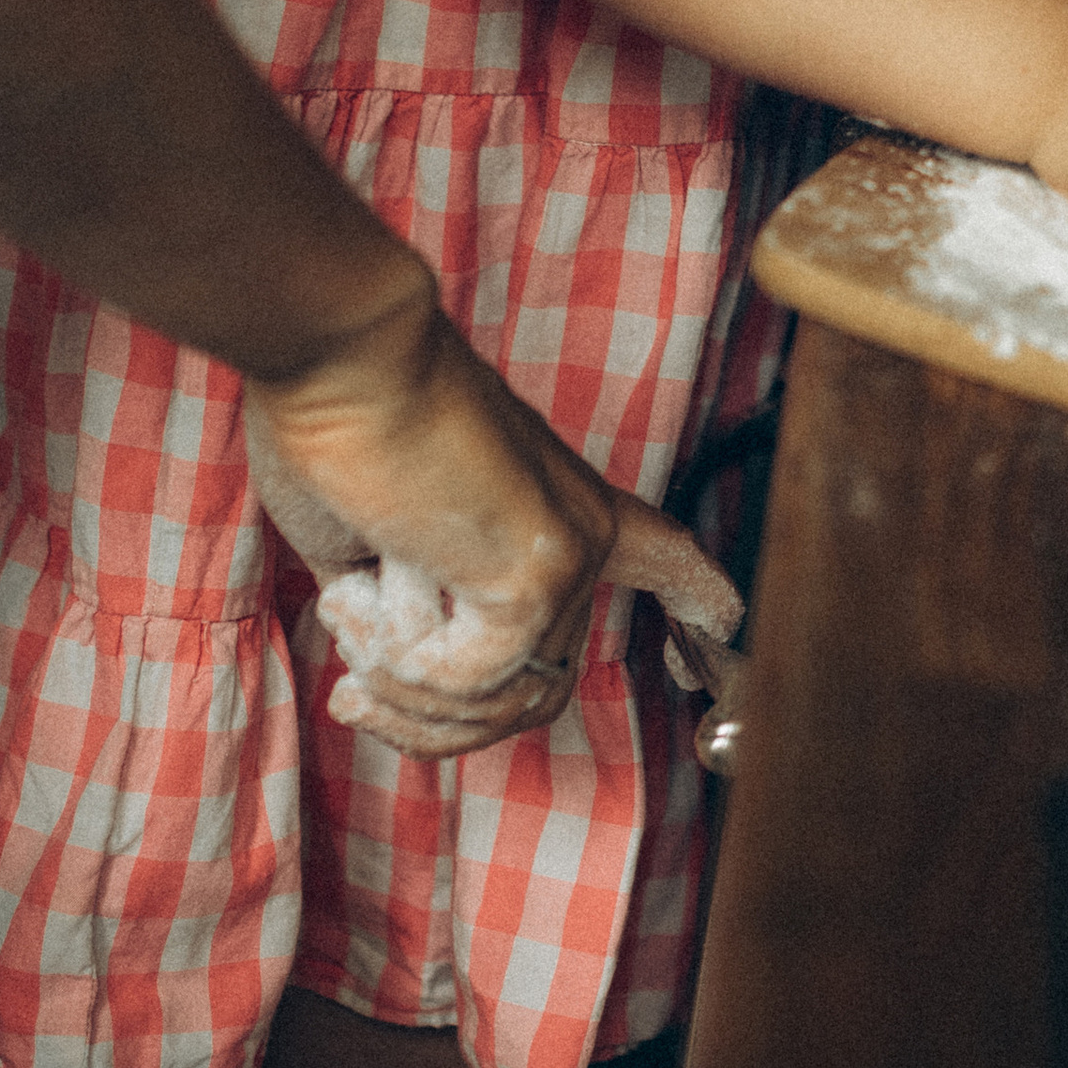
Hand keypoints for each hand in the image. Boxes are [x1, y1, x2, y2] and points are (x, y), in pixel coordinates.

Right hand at [242, 284, 742, 757]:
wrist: (340, 354)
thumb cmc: (339, 430)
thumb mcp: (379, 541)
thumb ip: (418, 604)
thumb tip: (404, 681)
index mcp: (557, 505)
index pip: (662, 555)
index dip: (696, 593)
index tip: (729, 620)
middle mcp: (584, 530)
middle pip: (533, 693)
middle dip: (426, 713)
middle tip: (348, 686)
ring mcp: (570, 554)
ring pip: (496, 703)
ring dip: (399, 682)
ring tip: (352, 606)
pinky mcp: (538, 575)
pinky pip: (469, 684)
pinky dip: (399, 660)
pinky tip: (367, 589)